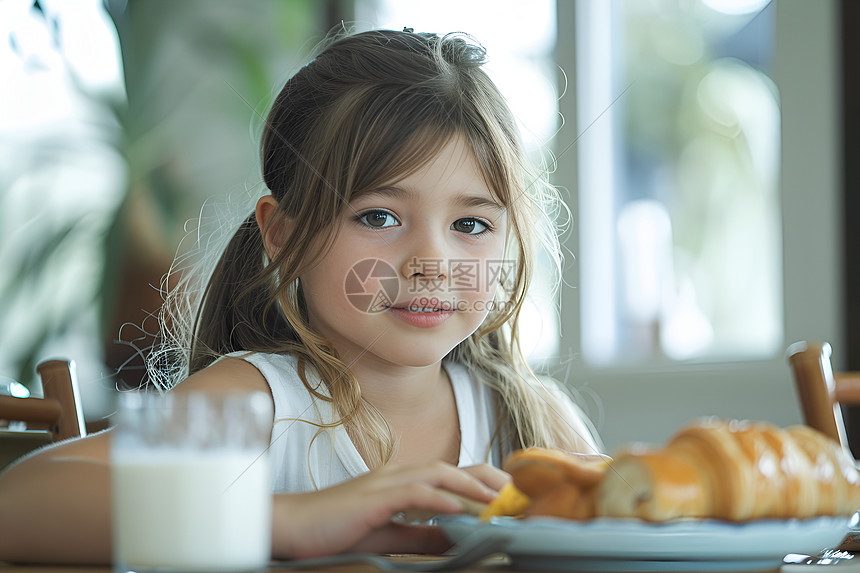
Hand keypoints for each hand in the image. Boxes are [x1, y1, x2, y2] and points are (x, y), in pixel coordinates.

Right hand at [271, 460, 504, 558]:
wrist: (289, 525)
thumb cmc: (334, 529)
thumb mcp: (387, 533)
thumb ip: (422, 533)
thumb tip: (457, 537)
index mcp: (402, 482)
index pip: (452, 474)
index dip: (483, 482)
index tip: (511, 498)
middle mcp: (398, 475)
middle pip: (454, 467)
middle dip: (489, 478)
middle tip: (520, 495)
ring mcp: (385, 482)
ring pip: (439, 474)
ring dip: (472, 486)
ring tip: (501, 501)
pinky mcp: (373, 497)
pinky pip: (414, 492)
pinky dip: (440, 498)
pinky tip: (460, 509)